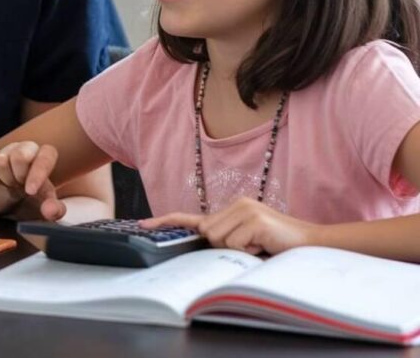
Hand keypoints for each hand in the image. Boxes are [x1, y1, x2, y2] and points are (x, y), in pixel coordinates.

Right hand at [0, 142, 65, 220]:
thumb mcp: (47, 208)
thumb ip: (54, 210)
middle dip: (19, 176)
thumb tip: (50, 210)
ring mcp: (7, 153)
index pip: (46, 155)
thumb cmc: (33, 201)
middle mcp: (26, 150)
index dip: (38, 172)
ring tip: (10, 185)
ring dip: (4, 178)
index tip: (30, 192)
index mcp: (45, 157)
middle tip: (20, 187)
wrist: (10, 203)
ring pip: (1, 160)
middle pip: (20, 155)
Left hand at [140, 197, 317, 255]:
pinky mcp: (253, 219)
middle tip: (249, 248)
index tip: (143, 225)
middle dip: (222, 247)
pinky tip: (263, 246)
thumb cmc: (279, 246)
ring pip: (218, 239)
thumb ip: (227, 237)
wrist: (312, 243)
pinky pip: (235, 244)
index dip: (166, 222)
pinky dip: (248, 251)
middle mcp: (236, 204)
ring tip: (258, 247)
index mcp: (232, 208)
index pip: (193, 217)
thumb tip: (207, 242)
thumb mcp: (248, 239)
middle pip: (207, 234)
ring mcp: (244, 210)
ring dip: (237, 250)